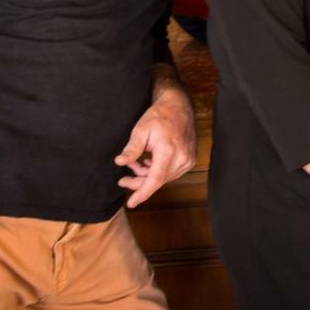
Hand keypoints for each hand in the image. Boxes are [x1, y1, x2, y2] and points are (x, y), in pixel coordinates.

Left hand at [115, 84, 196, 207]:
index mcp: (168, 151)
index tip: (131, 203)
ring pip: (164, 178)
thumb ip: (131, 149)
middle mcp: (181, 158)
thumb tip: (119, 162)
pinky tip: (148, 162)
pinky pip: (171, 172)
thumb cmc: (159, 116)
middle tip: (122, 180)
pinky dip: (158, 171)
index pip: (155, 180)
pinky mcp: (189, 160)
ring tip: (135, 165)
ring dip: (148, 176)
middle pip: (158, 181)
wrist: (178, 106)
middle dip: (139, 183)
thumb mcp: (141, 130)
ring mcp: (188, 160)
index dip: (142, 193)